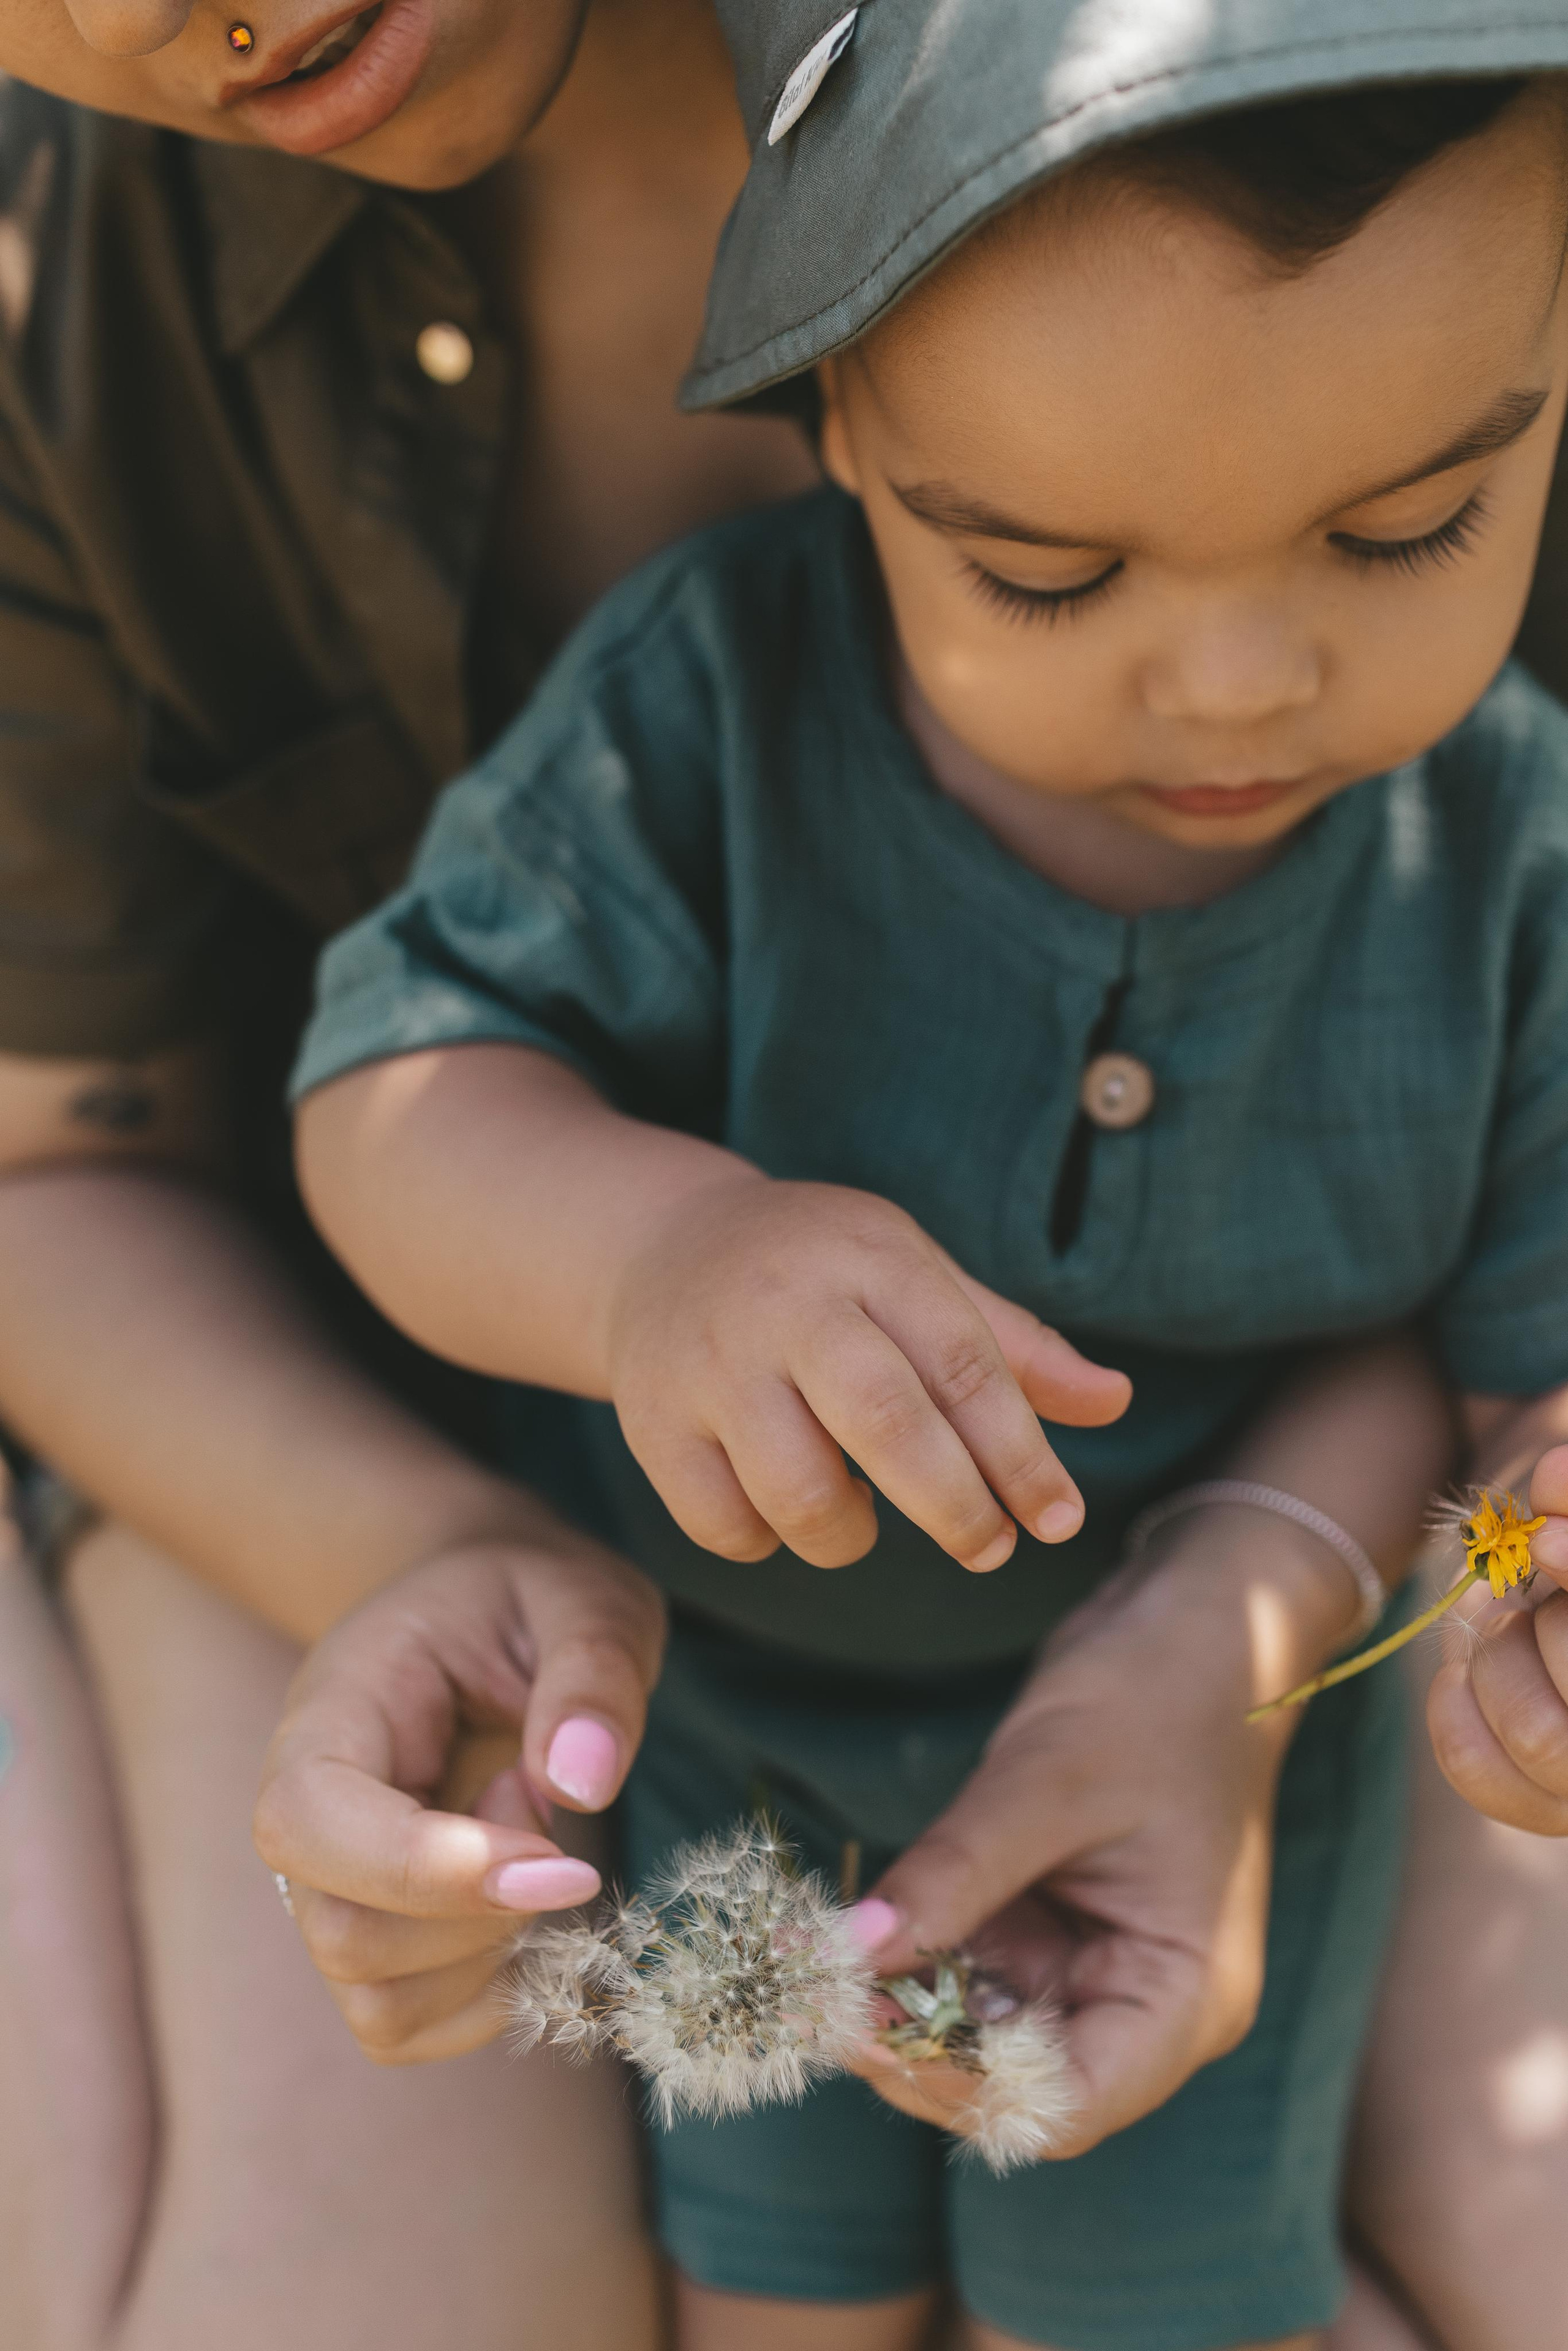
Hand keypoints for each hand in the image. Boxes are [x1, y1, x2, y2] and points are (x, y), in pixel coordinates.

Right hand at [252, 1533, 664, 2062]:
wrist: (487, 1614)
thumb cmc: (528, 1601)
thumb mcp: (583, 1597)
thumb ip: (591, 1671)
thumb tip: (581, 1783)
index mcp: (332, 1713)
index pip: (310, 1820)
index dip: (422, 1866)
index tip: (555, 1858)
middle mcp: (308, 1818)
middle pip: (343, 1933)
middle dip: (481, 1909)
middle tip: (541, 1806)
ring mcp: (331, 1889)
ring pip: (375, 1996)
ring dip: (489, 1949)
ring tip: (527, 1835)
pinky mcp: (377, 1941)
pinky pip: (405, 2026)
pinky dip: (489, 1997)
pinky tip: (527, 1904)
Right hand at [607, 1176, 1129, 1574]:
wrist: (660, 1247)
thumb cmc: (822, 1274)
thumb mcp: (916, 1278)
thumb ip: (1012, 1347)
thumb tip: (1115, 1401)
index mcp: (868, 1261)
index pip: (962, 1365)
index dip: (1020, 1454)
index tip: (1058, 1519)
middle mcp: (786, 1307)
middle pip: (887, 1424)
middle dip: (954, 1507)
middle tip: (988, 1548)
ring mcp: (709, 1367)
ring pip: (800, 1495)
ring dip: (851, 1534)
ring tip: (864, 1510)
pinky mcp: (650, 1425)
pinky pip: (727, 1527)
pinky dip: (771, 1540)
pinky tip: (785, 1502)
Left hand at [837, 1520, 1340, 2154]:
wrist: (1192, 1621)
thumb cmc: (1155, 1693)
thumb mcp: (1047, 1780)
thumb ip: (953, 1873)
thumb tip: (844, 1952)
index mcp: (1184, 1996)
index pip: (1065, 2106)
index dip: (956, 2090)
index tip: (860, 2033)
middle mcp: (1146, 2004)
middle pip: (1015, 2084)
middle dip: (913, 2049)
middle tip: (813, 1997)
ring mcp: (1098, 1967)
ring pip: (982, 2031)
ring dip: (900, 2006)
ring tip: (813, 1963)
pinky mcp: (1056, 1927)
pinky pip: (976, 1970)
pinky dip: (914, 1956)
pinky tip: (853, 1927)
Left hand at [1428, 1438, 1567, 1831]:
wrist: (1548, 1604)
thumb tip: (1555, 1478)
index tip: (1543, 1541)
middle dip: (1550, 1625)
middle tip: (1533, 1598)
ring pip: (1538, 1735)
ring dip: (1501, 1659)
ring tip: (1507, 1630)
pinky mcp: (1546, 1809)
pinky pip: (1478, 1767)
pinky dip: (1455, 1704)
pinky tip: (1465, 1673)